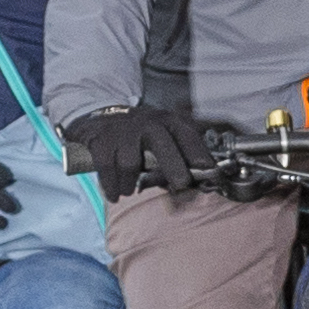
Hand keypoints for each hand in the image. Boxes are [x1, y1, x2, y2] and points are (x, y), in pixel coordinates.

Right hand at [64, 103, 211, 197]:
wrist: (99, 114)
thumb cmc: (138, 135)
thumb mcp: (160, 137)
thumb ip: (178, 158)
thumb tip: (198, 184)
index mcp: (166, 123)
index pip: (187, 136)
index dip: (199, 154)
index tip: (210, 169)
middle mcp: (147, 123)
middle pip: (163, 146)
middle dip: (175, 168)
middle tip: (181, 185)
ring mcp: (123, 130)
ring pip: (130, 164)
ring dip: (130, 184)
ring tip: (128, 190)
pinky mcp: (100, 139)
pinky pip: (106, 168)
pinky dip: (111, 186)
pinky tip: (114, 194)